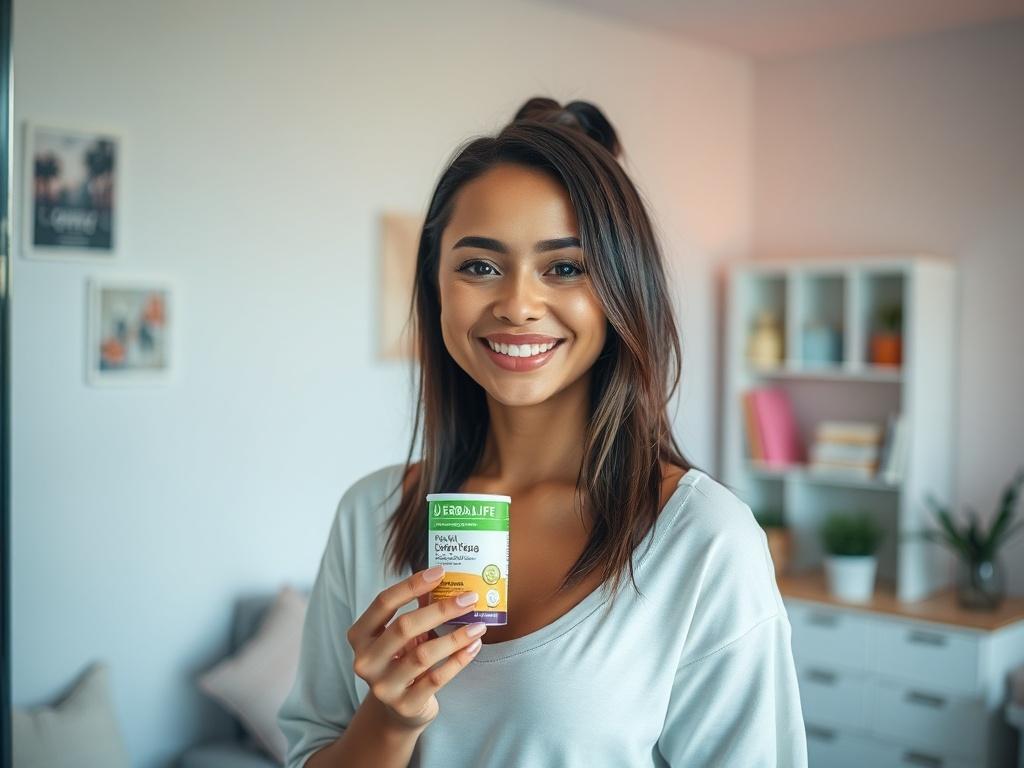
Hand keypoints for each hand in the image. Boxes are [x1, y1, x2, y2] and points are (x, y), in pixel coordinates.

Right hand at [346, 566, 486, 731]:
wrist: (398, 710)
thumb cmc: (401, 661)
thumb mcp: (403, 635)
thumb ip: (418, 608)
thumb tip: (445, 579)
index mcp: (360, 636)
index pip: (383, 602)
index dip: (412, 585)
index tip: (440, 572)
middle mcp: (366, 661)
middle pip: (404, 627)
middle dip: (440, 610)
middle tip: (468, 598)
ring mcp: (383, 686)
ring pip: (423, 655)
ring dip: (455, 637)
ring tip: (479, 625)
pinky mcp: (405, 705)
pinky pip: (437, 679)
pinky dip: (458, 660)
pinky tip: (474, 646)